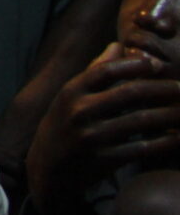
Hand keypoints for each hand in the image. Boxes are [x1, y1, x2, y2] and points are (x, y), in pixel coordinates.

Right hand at [29, 48, 179, 202]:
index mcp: (71, 91)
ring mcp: (93, 137)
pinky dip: (165, 142)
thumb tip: (118, 45)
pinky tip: (179, 138)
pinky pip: (143, 148)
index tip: (157, 64)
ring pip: (141, 121)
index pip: (105, 71)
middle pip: (129, 94)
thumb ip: (94, 71)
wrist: (48, 168)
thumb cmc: (64, 124)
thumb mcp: (70, 96)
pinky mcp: (105, 160)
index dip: (133, 65)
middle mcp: (80, 111)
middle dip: (161, 89)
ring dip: (170, 115)